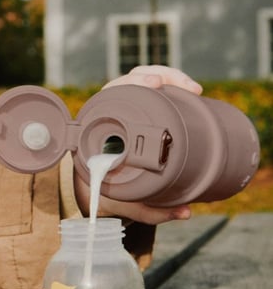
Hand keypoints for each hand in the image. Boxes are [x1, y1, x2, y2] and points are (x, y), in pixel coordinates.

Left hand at [74, 65, 202, 224]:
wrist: (94, 189)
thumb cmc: (107, 192)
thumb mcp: (125, 202)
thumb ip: (153, 210)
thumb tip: (187, 212)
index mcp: (98, 126)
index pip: (112, 92)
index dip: (133, 83)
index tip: (153, 83)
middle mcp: (109, 111)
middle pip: (131, 79)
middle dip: (160, 75)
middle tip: (187, 88)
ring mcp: (124, 108)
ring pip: (144, 79)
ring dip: (170, 77)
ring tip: (194, 89)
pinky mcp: (138, 109)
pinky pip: (152, 88)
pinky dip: (171, 84)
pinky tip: (191, 90)